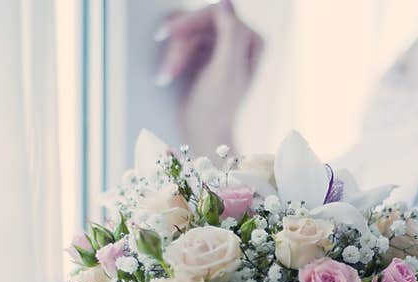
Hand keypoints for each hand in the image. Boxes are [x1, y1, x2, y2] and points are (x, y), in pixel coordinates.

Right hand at [154, 0, 263, 153]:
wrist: (203, 133)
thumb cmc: (216, 109)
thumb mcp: (224, 72)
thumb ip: (230, 36)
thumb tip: (225, 0)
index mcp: (252, 40)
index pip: (218, 13)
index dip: (191, 22)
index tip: (170, 36)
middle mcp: (240, 38)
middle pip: (200, 21)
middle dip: (181, 46)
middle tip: (167, 70)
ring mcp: (221, 43)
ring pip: (187, 30)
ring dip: (174, 54)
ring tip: (165, 77)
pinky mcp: (204, 50)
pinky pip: (181, 38)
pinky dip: (172, 56)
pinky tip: (167, 74)